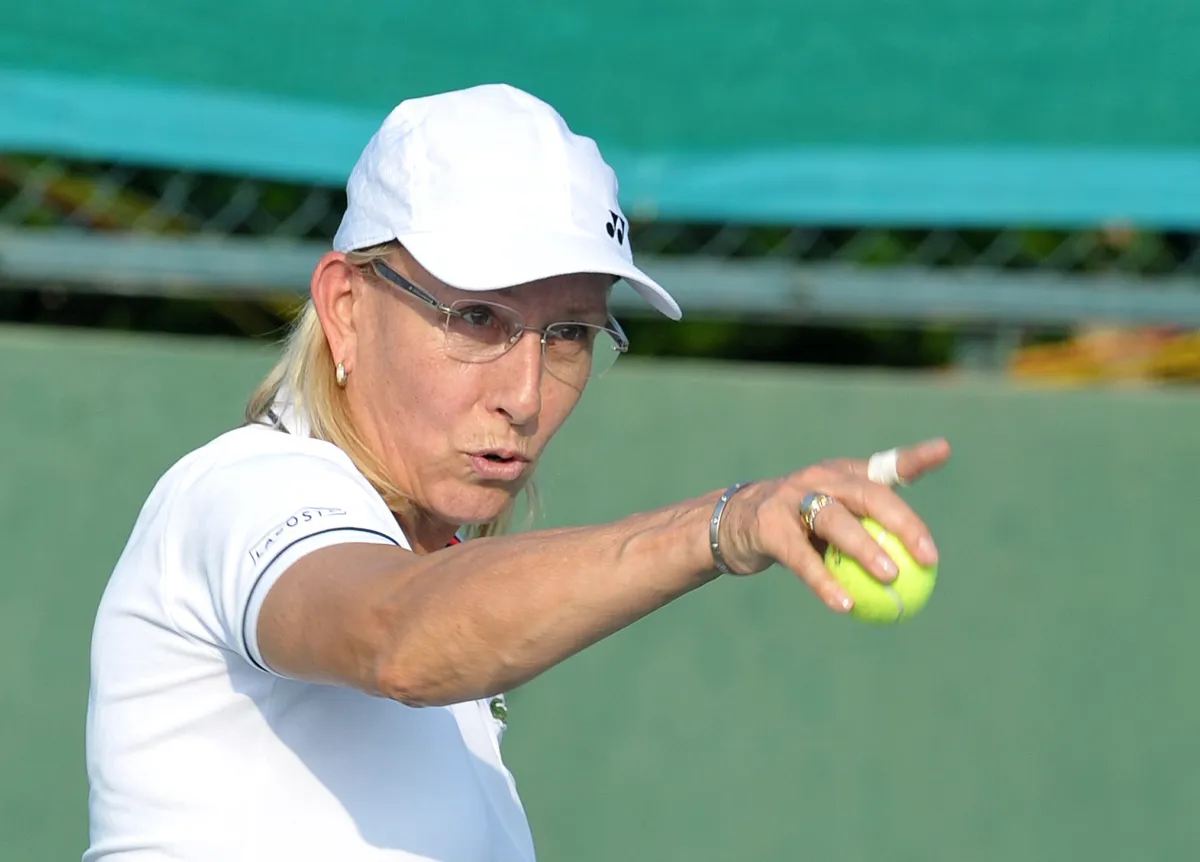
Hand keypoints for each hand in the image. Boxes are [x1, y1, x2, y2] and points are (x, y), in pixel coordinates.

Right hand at [716, 438, 951, 611]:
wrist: (731, 525)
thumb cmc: (796, 526)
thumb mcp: (831, 517)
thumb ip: (869, 532)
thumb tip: (922, 566)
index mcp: (840, 474)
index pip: (883, 465)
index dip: (914, 458)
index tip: (944, 451)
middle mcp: (818, 478)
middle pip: (867, 494)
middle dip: (902, 522)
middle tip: (928, 556)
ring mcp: (790, 498)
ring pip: (835, 521)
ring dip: (866, 549)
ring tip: (891, 576)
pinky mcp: (769, 525)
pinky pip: (802, 557)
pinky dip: (824, 581)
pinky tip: (844, 604)